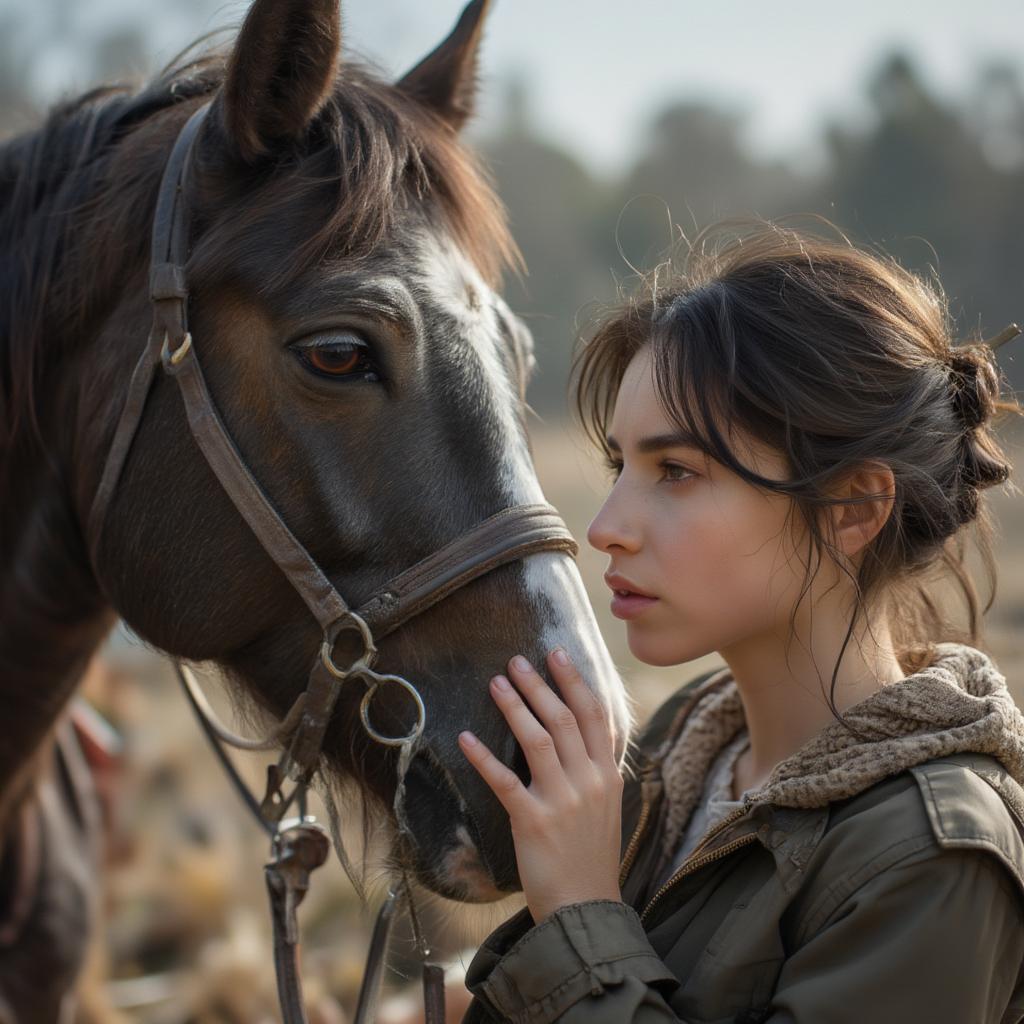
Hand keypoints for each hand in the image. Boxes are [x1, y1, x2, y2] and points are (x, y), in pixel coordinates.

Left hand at [458, 648, 623, 923]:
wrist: (586, 910)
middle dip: (540, 685)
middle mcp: (589, 782)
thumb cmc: (591, 858)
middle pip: (564, 719)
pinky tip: (466, 739)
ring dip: (515, 707)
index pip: (595, 716)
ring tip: (496, 683)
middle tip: (517, 660)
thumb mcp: (606, 809)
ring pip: (538, 740)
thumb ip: (594, 771)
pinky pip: (505, 780)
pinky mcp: (533, 822)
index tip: (559, 654)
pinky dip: (484, 757)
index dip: (575, 681)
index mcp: (607, 776)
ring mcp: (562, 801)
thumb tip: (580, 738)